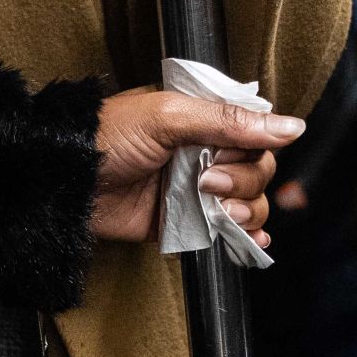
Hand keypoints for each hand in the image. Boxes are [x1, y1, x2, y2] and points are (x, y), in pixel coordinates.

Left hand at [92, 86, 305, 244]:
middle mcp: (203, 153)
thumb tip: (291, 126)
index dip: (254, 147)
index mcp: (202, 120)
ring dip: (245, 210)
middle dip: (243, 181)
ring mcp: (194, 190)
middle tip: (207, 182)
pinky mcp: (182, 222)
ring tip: (219, 211)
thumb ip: (228, 122)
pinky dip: (243, 237)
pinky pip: (225, 231)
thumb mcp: (168, 116)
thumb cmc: (107, 137)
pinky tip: (249, 240)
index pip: (256, 133)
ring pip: (248, 202)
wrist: (66, 183)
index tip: (230, 154)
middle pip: (257, 170)